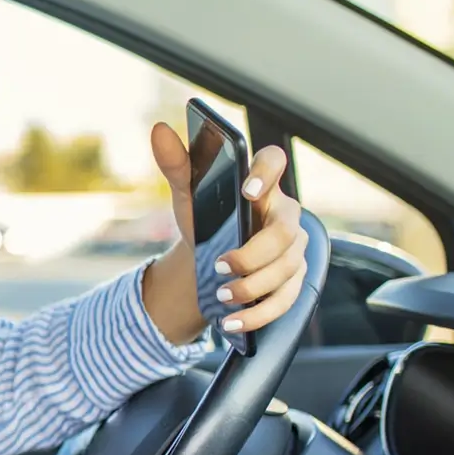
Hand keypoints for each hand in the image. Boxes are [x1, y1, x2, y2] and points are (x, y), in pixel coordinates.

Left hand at [144, 123, 308, 343]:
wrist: (205, 261)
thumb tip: (159, 131)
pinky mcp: (292, 282)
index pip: (274, 163)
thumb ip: (176, 164)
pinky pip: (285, 301)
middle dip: (254, 253)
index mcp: (262, 187)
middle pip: (285, 232)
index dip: (266, 174)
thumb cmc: (203, 220)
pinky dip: (257, 314)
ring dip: (252, 287)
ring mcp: (294, 251)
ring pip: (287, 269)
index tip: (245, 190)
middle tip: (219, 266)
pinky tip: (231, 322)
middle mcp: (285, 216)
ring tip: (222, 296)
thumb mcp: (187, 195)